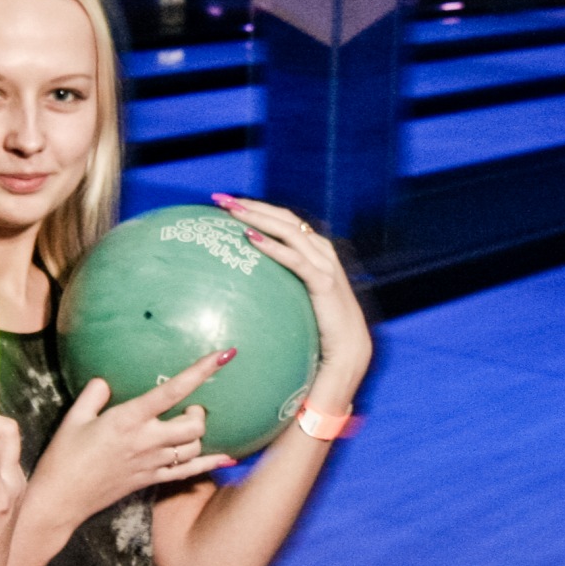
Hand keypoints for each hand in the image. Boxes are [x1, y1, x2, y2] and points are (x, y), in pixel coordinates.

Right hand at [28, 347, 236, 532]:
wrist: (61, 500)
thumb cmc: (63, 457)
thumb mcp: (74, 418)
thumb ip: (94, 394)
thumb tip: (106, 381)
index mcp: (128, 419)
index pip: (172, 390)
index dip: (200, 371)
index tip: (223, 354)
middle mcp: (146, 440)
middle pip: (193, 424)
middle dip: (198, 412)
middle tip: (187, 407)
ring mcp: (152, 463)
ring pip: (195, 447)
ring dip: (198, 435)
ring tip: (188, 427)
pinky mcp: (152, 480)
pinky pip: (189, 472)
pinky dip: (211, 464)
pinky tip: (228, 459)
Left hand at [212, 194, 372, 410]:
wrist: (343, 366)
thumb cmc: (313, 349)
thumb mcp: (291, 315)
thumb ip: (274, 298)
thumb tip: (235, 301)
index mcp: (318, 260)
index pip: (287, 226)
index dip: (260, 212)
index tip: (229, 207)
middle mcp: (325, 258)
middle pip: (287, 221)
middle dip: (254, 206)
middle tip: (221, 199)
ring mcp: (328, 270)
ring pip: (293, 231)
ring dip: (261, 216)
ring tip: (231, 209)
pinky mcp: (327, 287)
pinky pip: (297, 261)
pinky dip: (274, 246)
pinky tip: (249, 238)